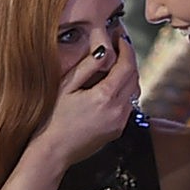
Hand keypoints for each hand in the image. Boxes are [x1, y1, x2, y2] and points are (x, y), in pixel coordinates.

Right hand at [41, 34, 139, 167]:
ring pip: (134, 93)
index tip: (121, 38)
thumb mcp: (66, 86)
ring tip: (115, 66)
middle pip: (135, 78)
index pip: (127, 66)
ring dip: (128, 77)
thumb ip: (88, 66)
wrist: (53, 151)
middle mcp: (118, 111)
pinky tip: (110, 87)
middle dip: (129, 60)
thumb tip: (103, 49)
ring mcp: (119, 123)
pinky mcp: (117, 131)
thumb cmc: (54, 120)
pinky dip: (124, 93)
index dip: (127, 49)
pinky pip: (128, 106)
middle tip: (119, 48)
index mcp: (105, 97)